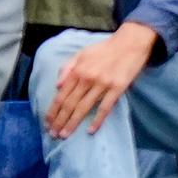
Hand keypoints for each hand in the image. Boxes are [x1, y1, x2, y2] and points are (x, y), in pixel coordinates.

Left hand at [44, 23, 158, 136]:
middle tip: (53, 134)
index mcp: (77, 70)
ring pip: (83, 108)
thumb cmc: (105, 48)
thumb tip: (57, 86)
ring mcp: (103, 84)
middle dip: (59, 121)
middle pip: (69, 104)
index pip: (61, 96)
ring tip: (64, 135)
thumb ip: (67, 67)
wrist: (131, 41)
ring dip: (72, 123)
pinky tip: (91, 131)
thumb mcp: (82, 53)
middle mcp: (87, 78)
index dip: (52, 111)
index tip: (47, 123)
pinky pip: (105, 107)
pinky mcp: (117, 87)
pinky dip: (97, 120)